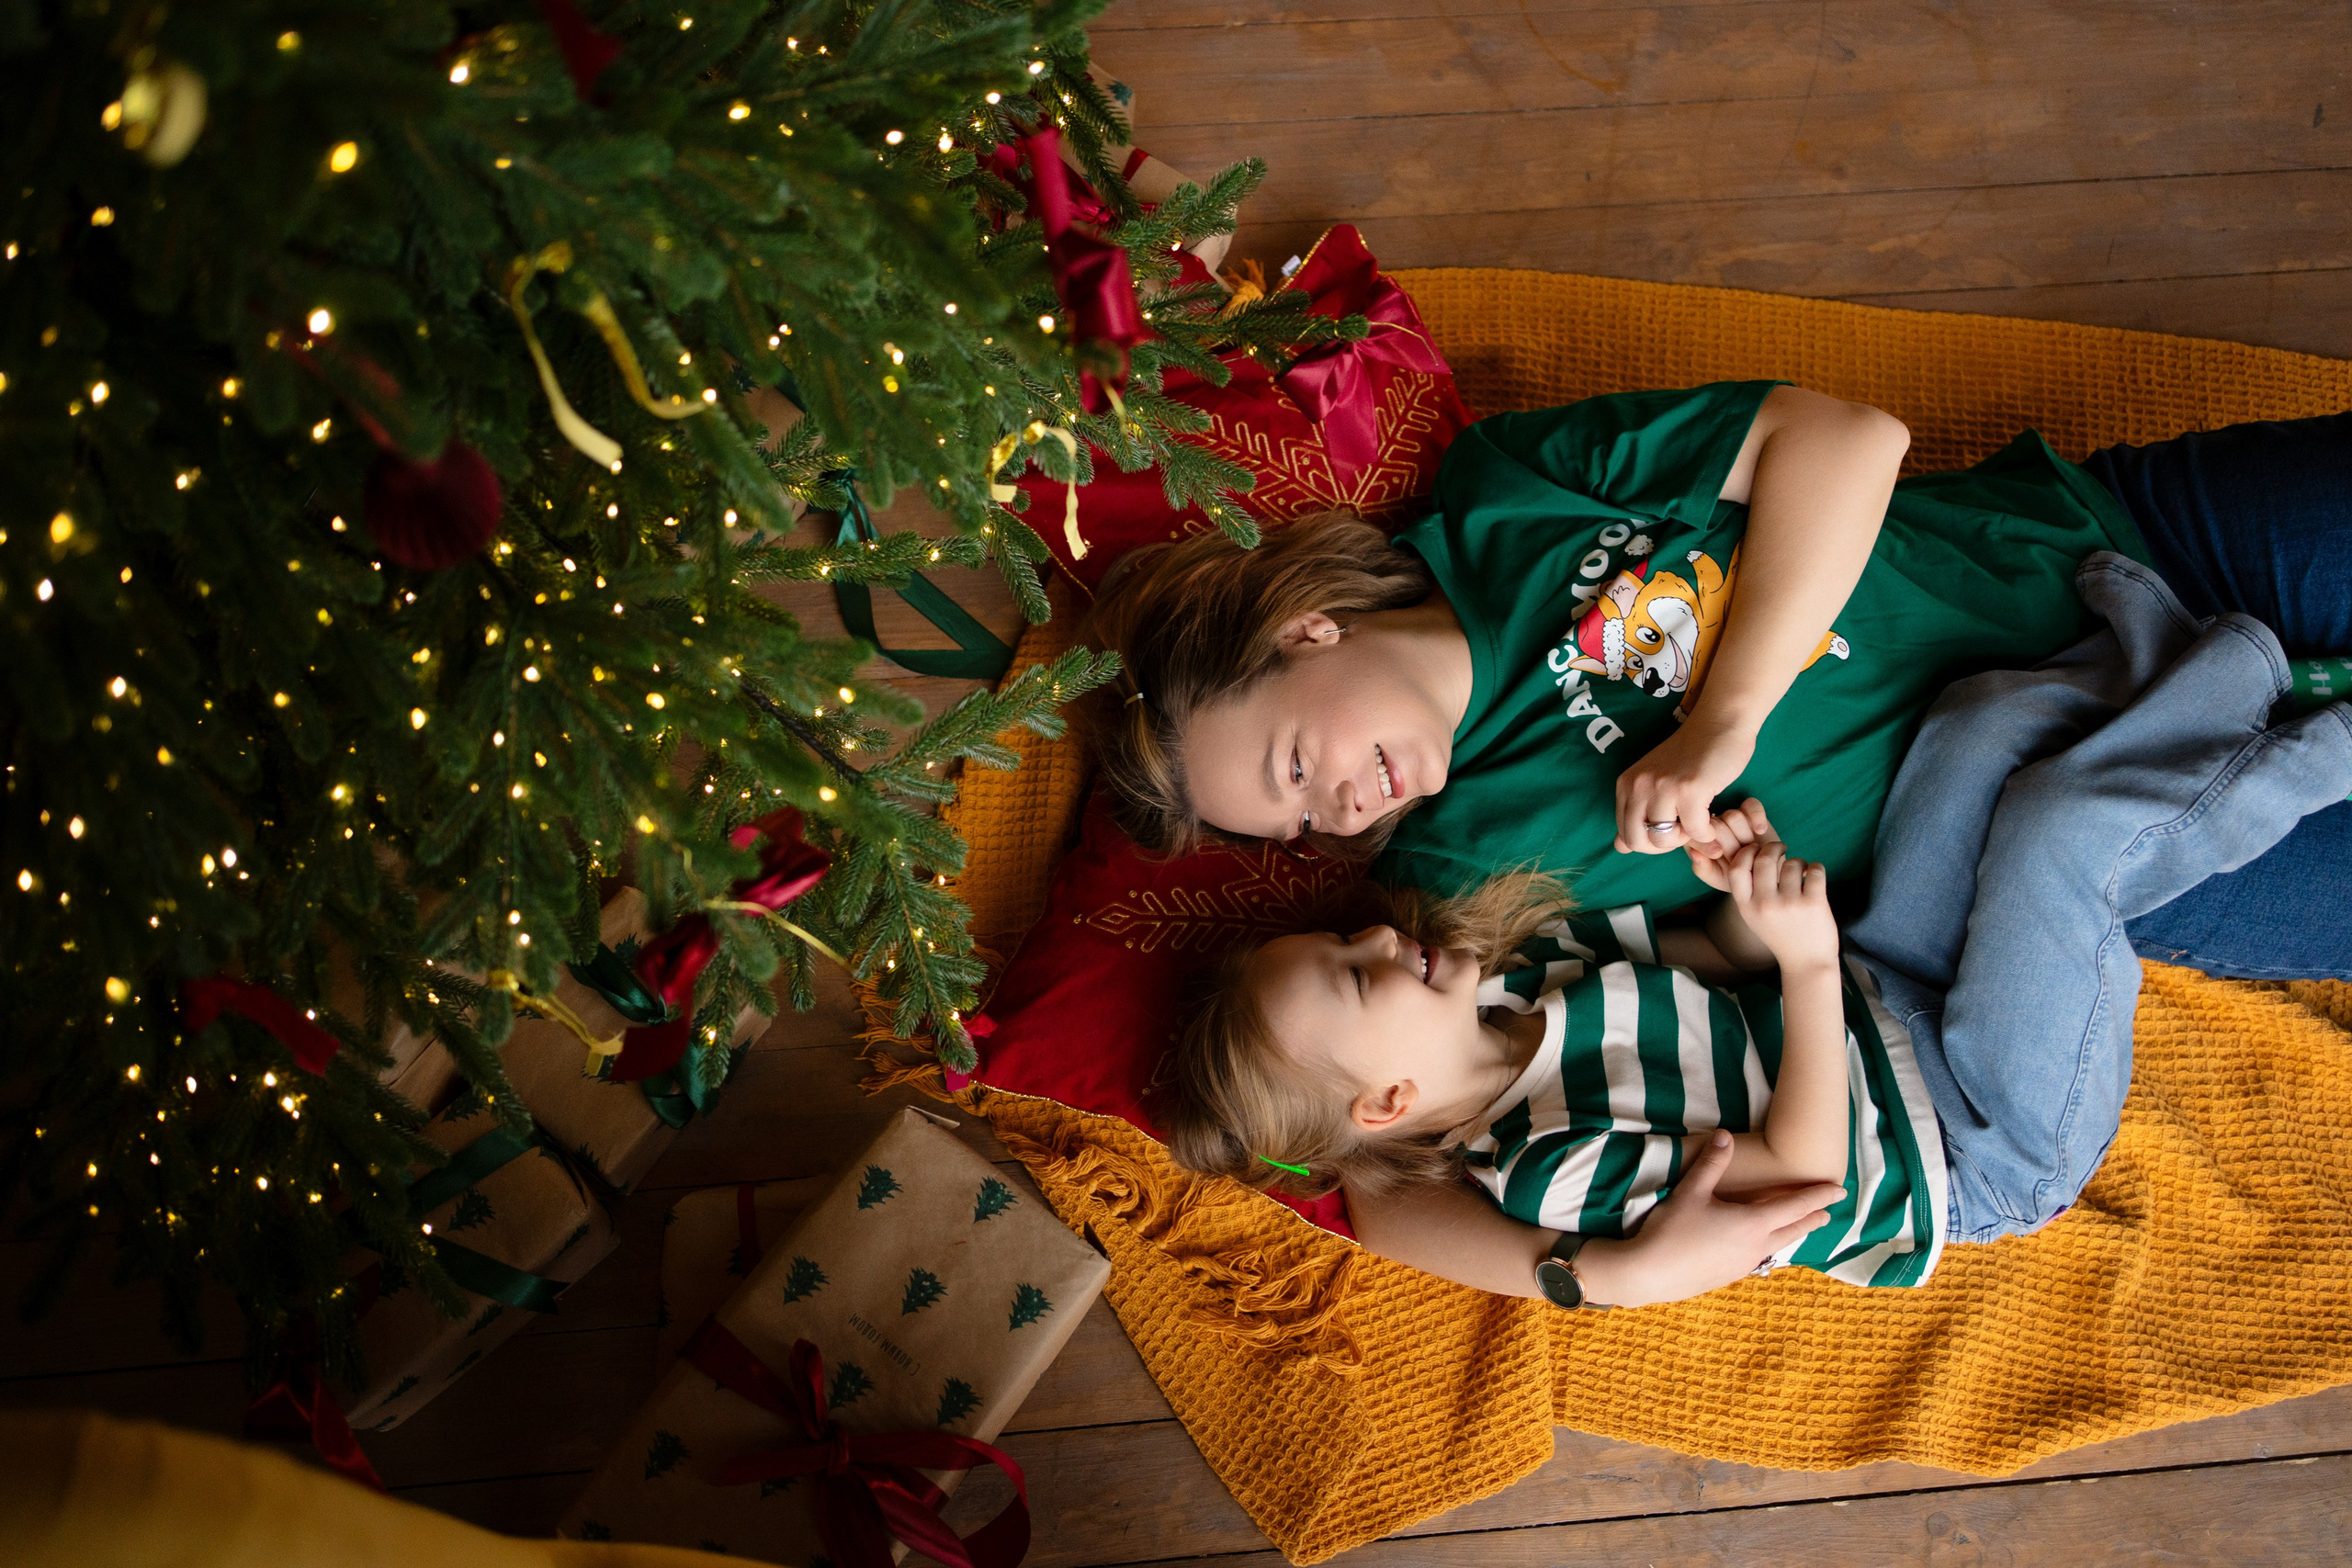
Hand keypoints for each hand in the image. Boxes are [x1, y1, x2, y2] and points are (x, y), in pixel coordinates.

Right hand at [1583, 1131, 1841, 1307]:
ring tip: (1798, 1227)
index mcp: (1753, 1223)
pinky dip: (1769, 1246)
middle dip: (1813, 1218)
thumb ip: (1712, 1164)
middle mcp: (1757, 1246)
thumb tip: (1725, 1135)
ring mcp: (1744, 1264)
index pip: (1796, 1206)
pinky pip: (1759, 1257)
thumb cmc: (1672, 1230)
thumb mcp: (1691, 1192)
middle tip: (1829, 1213)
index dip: (1818, 1197)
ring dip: (1792, 1234)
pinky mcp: (1729, 1276)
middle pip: (1794, 1230)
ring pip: (1777, 1246)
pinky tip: (1759, 1246)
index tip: (1839, 1191)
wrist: (1650, 1274)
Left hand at [1614, 714, 1757, 856]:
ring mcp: (1662, 787)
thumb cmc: (1692, 756)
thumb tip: (1619, 848)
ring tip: (1697, 821)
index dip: (1650, 842)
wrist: (1719, 724)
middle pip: (1637, 842)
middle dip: (1662, 846)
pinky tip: (1712, 819)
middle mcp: (1638, 785)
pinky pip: (1695, 831)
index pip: (1624, 836)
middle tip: (1682, 831)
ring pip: (1662, 840)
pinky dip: (1707, 833)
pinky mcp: (1689, 790)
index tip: (1670, 829)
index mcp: (1626, 784)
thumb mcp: (1656, 782)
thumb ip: (1638, 813)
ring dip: (1685, 839)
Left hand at [1682, 799, 1776, 890]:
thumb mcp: (1717, 879)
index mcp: (1699, 839)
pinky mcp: (1749, 810)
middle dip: (1730, 845)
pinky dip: (1757, 816)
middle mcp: (1712, 825)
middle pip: (1716, 825)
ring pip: (1733, 816)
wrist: (1764, 873)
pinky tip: (1760, 831)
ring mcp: (1730, 816)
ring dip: (1744, 835)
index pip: (1695, 834)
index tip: (1719, 856)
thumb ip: (1702, 869)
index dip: (1707, 846)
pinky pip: (1751, 805)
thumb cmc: (1736, 878)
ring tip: (1752, 849)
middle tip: (1740, 856)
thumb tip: (1695, 853)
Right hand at [1724, 835, 1837, 971]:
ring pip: (1792, 863)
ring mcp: (1790, 904)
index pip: (1737, 869)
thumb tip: (1754, 852)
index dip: (1746, 853)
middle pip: (1763, 859)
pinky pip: (1815, 870)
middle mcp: (1765, 905)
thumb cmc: (1780, 935)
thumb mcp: (1753, 917)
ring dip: (1798, 862)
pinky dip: (1816, 868)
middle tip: (1782, 848)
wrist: (1806, 963)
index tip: (1756, 850)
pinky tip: (1814, 876)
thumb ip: (1749, 890)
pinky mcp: (1814, 904)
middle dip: (1773, 847)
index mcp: (1747, 907)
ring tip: (1801, 872)